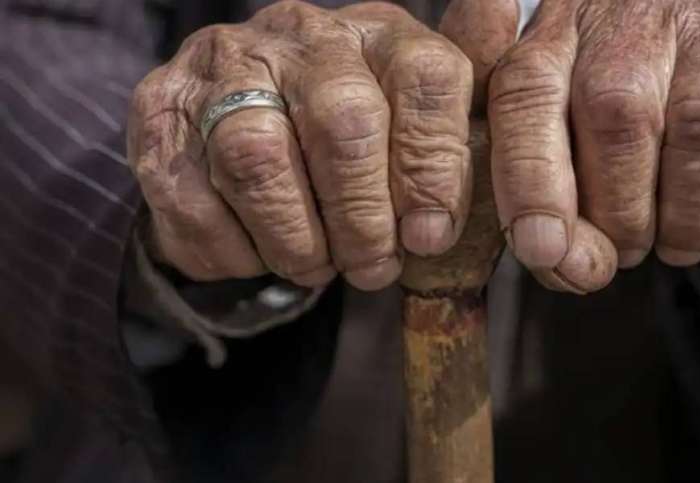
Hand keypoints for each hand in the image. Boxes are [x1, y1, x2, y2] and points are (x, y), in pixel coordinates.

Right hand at [128, 1, 472, 289]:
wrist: (250, 130)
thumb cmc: (360, 141)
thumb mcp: (423, 128)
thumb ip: (461, 108)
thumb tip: (500, 8)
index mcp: (382, 33)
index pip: (427, 78)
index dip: (433, 169)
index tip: (429, 236)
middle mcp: (304, 33)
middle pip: (343, 122)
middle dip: (362, 219)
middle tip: (372, 267)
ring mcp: (226, 63)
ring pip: (259, 158)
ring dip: (295, 238)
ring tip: (316, 266)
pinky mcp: (160, 104)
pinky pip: (189, 192)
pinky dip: (231, 247)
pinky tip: (257, 254)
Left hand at [478, 0, 699, 291]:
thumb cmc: (635, 112)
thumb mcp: (572, 138)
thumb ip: (549, 199)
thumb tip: (560, 262)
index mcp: (558, 33)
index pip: (526, 98)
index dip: (532, 184)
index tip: (545, 249)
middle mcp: (634, 10)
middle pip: (617, 118)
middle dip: (623, 214)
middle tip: (632, 250)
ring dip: (690, 217)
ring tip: (682, 244)